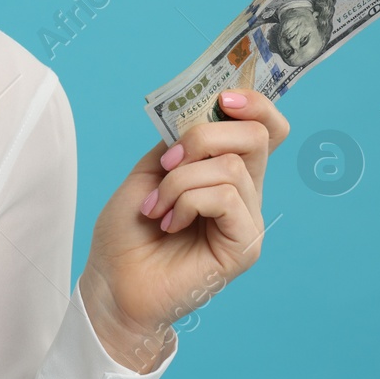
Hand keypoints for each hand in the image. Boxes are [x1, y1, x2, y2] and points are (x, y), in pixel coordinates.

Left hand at [79, 89, 289, 372]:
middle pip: (257, 136)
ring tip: (156, 207)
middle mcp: (245, 192)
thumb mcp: (150, 171)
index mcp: (225, 170)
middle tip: (167, 164)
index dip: (256, 104)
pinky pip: (224, 197)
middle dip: (203, 135)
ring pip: (229, 167)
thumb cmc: (128, 231)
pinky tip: (169, 223)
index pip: (266, 128)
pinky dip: (187, 201)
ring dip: (179, 181)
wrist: (113, 281)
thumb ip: (181, 142)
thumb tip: (208, 112)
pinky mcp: (245, 245)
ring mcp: (247, 219)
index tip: (223, 97)